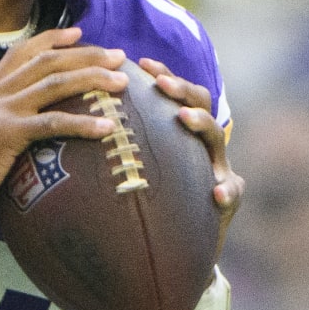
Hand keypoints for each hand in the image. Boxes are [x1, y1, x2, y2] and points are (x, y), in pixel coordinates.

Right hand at [0, 28, 127, 231]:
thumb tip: (15, 116)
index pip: (22, 52)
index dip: (52, 39)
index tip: (80, 34)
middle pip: (46, 61)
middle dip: (86, 54)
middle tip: (118, 56)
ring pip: (54, 84)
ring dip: (92, 79)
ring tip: (121, 82)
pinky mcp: (4, 134)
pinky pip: (52, 124)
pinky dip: (82, 123)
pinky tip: (106, 128)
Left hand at [137, 57, 243, 248]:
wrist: (180, 246)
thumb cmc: (154, 202)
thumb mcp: (139, 170)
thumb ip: (122, 147)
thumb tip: (77, 122)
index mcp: (183, 133)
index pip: (178, 94)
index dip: (164, 74)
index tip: (142, 63)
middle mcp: (203, 146)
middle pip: (201, 105)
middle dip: (182, 90)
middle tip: (160, 84)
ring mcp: (219, 169)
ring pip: (217, 139)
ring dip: (201, 124)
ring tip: (183, 118)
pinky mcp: (228, 199)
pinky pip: (232, 191)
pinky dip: (226, 191)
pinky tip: (216, 194)